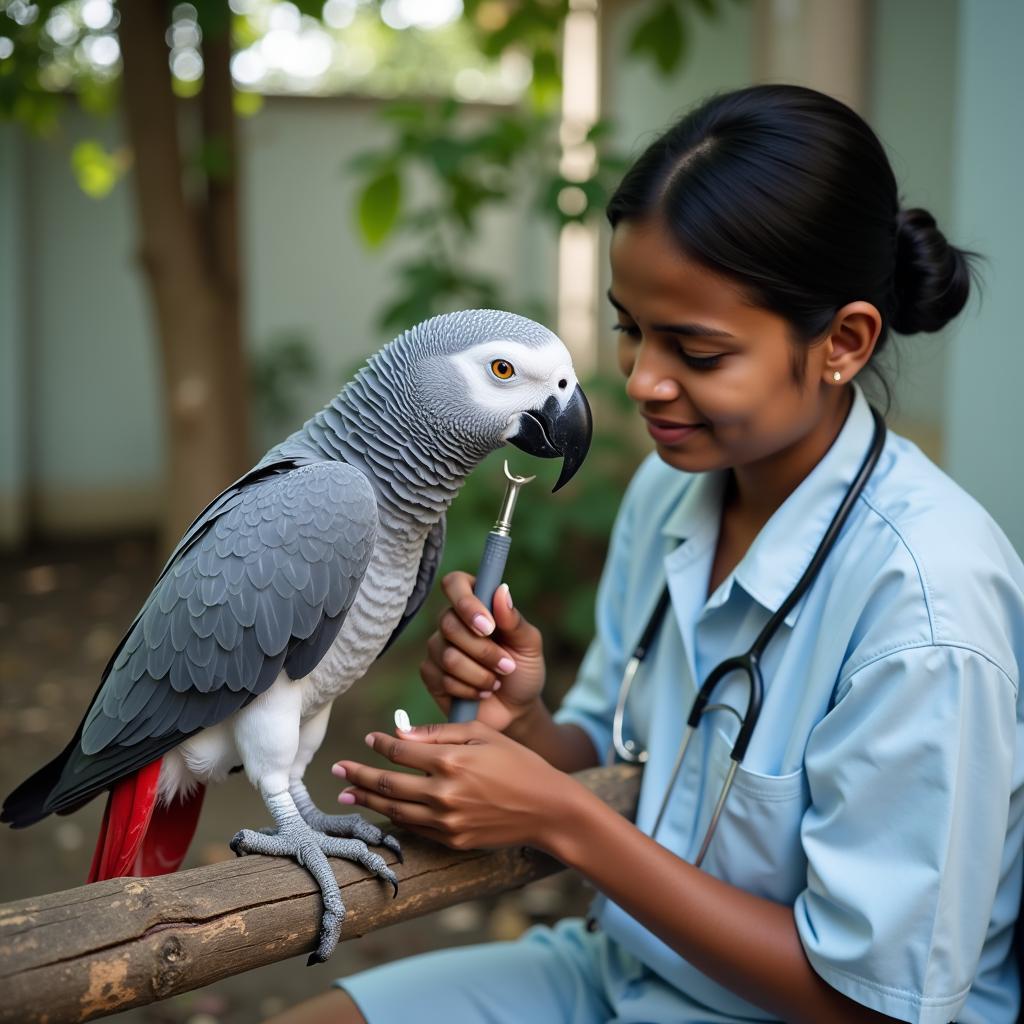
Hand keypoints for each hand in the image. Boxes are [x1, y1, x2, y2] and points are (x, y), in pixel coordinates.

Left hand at [331, 721, 576, 853]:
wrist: (548, 809)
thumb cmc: (519, 764)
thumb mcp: (483, 735)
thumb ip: (440, 734)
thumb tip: (400, 734)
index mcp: (451, 760)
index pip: (400, 752)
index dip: (379, 744)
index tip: (368, 739)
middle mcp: (443, 793)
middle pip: (387, 783)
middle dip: (358, 774)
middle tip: (338, 769)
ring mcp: (446, 820)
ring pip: (394, 810)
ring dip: (367, 800)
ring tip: (348, 792)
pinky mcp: (452, 840)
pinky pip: (414, 828)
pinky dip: (393, 818)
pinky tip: (382, 810)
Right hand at [420, 572, 546, 733]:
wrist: (515, 709)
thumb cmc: (523, 670)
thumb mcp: (529, 645)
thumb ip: (514, 620)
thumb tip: (501, 590)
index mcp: (477, 604)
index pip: (455, 583)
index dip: (466, 602)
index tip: (489, 626)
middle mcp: (452, 621)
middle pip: (449, 624)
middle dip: (483, 651)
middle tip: (507, 666)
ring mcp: (438, 647)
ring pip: (447, 656)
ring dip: (479, 674)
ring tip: (496, 682)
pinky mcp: (431, 673)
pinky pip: (441, 678)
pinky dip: (468, 690)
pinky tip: (481, 693)